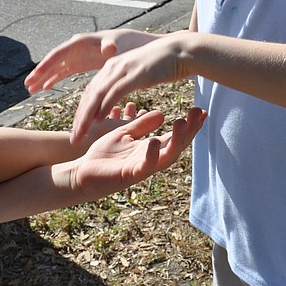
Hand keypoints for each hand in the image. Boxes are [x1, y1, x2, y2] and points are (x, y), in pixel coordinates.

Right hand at [24, 29, 161, 93]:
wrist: (136, 46)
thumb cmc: (128, 44)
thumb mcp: (121, 45)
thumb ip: (112, 47)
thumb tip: (108, 48)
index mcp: (82, 42)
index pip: (59, 53)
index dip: (46, 64)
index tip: (35, 75)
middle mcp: (76, 47)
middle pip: (53, 60)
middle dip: (40, 72)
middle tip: (27, 85)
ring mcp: (77, 55)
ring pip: (56, 67)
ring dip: (44, 77)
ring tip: (31, 89)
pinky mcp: (81, 63)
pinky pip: (63, 71)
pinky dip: (54, 79)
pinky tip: (45, 88)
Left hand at [70, 33, 193, 143]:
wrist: (181, 51)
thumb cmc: (162, 64)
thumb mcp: (137, 74)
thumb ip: (125, 82)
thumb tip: (118, 95)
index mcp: (111, 67)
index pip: (91, 91)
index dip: (82, 111)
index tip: (78, 129)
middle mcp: (112, 67)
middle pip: (89, 95)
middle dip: (80, 118)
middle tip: (73, 136)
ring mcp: (123, 70)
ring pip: (98, 95)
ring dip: (87, 117)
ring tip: (80, 133)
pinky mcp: (134, 74)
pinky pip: (115, 92)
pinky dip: (105, 106)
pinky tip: (98, 120)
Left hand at [72, 108, 205, 198]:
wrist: (84, 172)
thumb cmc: (104, 154)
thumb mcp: (124, 133)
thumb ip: (142, 125)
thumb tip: (162, 113)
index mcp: (151, 148)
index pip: (176, 136)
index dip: (190, 125)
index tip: (201, 110)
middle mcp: (152, 159)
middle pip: (177, 146)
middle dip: (189, 130)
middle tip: (197, 113)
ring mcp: (142, 168)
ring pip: (166, 157)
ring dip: (175, 141)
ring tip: (181, 122)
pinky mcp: (130, 175)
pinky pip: (145, 166)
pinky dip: (151, 155)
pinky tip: (154, 142)